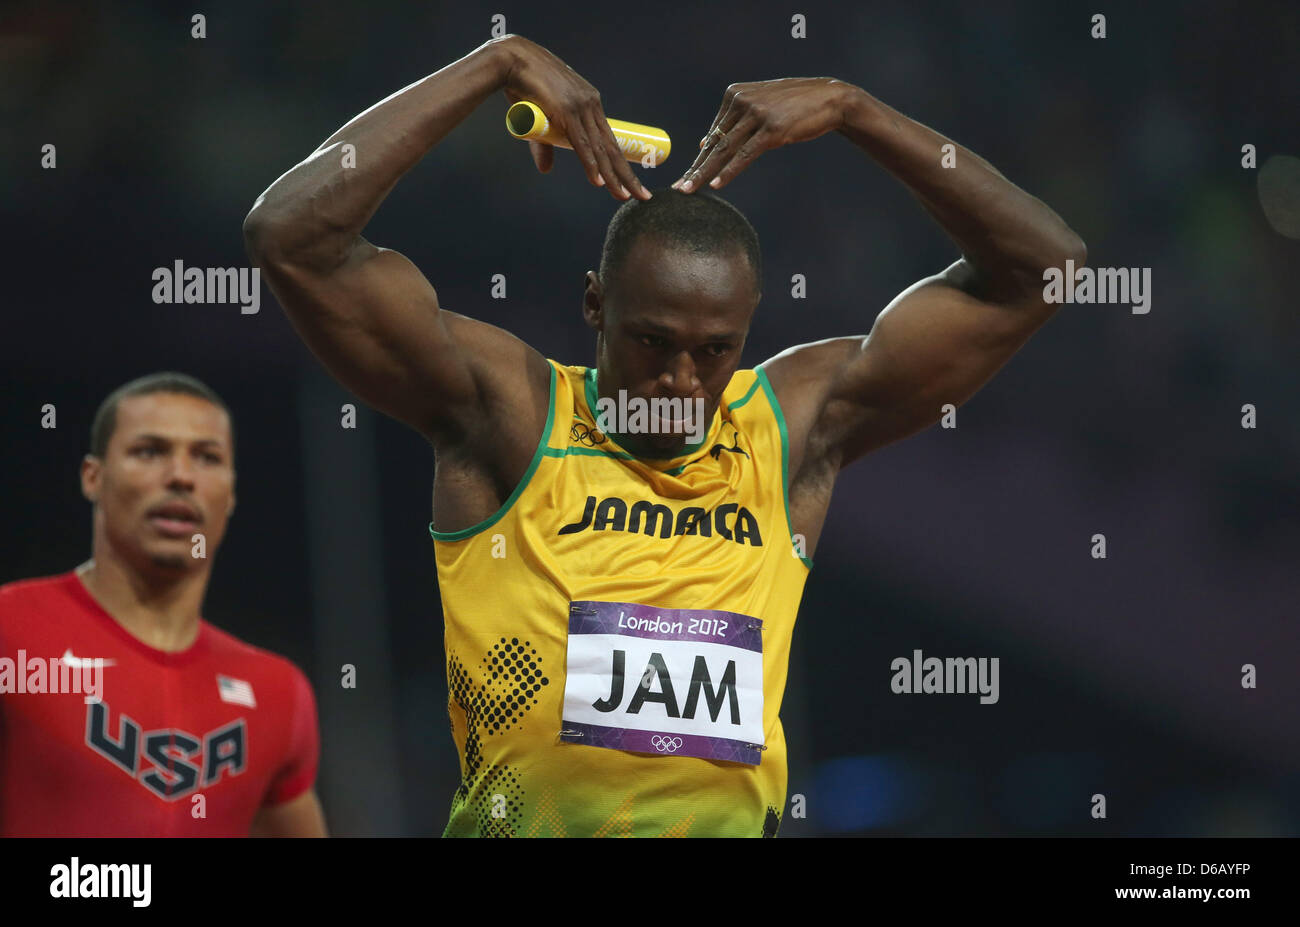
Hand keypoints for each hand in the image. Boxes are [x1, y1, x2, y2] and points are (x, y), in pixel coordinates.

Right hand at [496, 35, 650, 200]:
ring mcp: (581, 107)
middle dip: (627, 175)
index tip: (633, 183)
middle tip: (644, 196)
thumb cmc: (524, 85)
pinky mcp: (567, 111)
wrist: (511, 60)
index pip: (610, 140)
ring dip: (613, 176)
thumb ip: (545, 146)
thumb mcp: (540, 119)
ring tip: (625, 196)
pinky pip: (582, 144)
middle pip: (612, 147)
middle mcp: (591, 104)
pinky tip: (600, 182)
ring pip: (600, 150)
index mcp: (590, 103)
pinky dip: (591, 165)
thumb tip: (547, 171)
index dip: (622, 164)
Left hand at [672, 78, 854, 192]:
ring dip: (705, 173)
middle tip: (679, 187)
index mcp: (735, 94)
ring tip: (689, 190)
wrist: (830, 99)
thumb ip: (734, 121)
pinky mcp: (771, 129)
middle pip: (715, 142)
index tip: (687, 175)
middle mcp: (742, 101)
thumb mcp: (761, 106)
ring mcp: (756, 114)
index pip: (714, 132)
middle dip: (695, 168)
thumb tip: (706, 140)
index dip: (700, 157)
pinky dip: (729, 172)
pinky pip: (744, 155)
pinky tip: (715, 185)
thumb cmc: (795, 105)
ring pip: (725, 150)